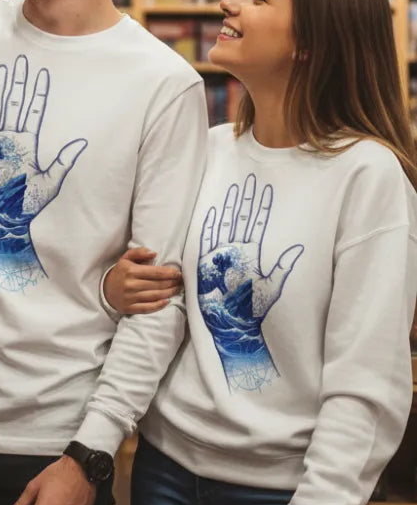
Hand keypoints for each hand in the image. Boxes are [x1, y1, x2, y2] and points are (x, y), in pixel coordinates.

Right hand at [0, 54, 86, 291]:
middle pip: (14, 104)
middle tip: (23, 58)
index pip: (33, 112)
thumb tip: (81, 143)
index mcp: (26, 145)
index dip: (38, 93)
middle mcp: (8, 140)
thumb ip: (63, 162)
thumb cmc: (24, 207)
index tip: (43, 73)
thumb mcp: (49, 184)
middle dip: (18, 82)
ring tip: (3, 69)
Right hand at [104, 247, 182, 314]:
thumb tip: (154, 253)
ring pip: (154, 296)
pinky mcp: (130, 308)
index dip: (169, 273)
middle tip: (181, 281)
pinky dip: (159, 305)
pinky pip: (147, 308)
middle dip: (172, 283)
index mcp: (130, 271)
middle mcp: (130, 285)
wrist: (106, 290)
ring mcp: (130, 298)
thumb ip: (139, 252)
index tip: (178, 273)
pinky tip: (167, 301)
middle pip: (157, 285)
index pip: (155, 272)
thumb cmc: (120, 272)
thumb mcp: (126, 258)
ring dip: (169, 293)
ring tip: (177, 289)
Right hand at [198, 173, 302, 391]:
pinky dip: (210, 224)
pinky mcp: (206, 262)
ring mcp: (221, 254)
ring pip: (226, 224)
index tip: (266, 189)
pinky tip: (213, 210)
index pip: (256, 224)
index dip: (260, 207)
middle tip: (249, 179)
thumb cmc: (254, 309)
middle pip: (240, 219)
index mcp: (251, 254)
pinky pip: (207, 239)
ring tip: (233, 189)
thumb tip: (298, 247)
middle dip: (245, 200)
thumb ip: (283, 265)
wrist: (233, 325)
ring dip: (229, 207)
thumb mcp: (273, 285)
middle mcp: (236, 250)